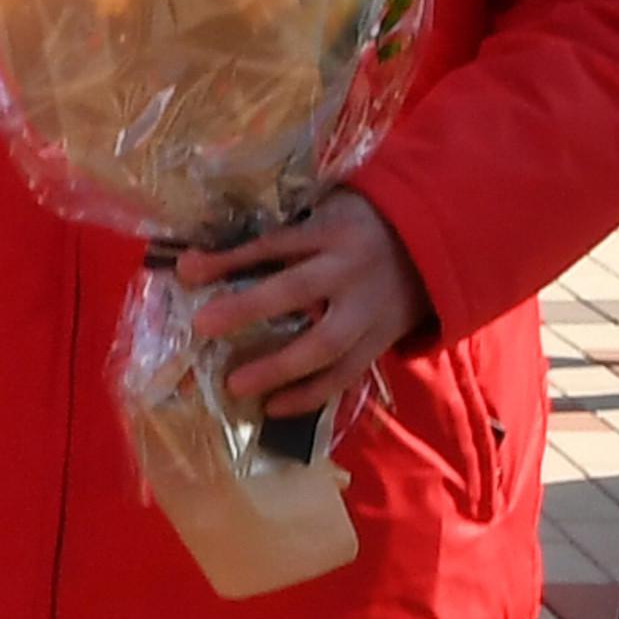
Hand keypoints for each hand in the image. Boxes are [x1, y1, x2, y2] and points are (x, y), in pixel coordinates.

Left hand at [178, 191, 431, 419]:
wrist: (432, 248)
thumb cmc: (361, 226)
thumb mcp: (323, 211)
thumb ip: (278, 232)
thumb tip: (203, 257)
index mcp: (332, 231)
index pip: (274, 244)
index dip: (230, 258)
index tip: (186, 272)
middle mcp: (350, 271)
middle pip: (296, 290)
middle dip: (248, 308)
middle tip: (203, 326)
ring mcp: (369, 311)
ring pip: (325, 345)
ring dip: (278, 368)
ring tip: (235, 385)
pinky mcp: (380, 342)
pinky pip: (345, 374)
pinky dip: (310, 395)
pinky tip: (274, 407)